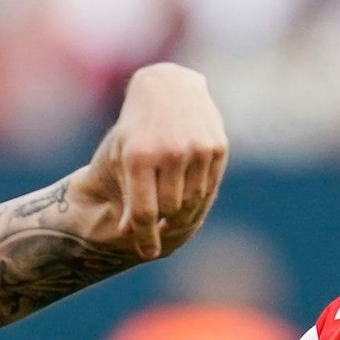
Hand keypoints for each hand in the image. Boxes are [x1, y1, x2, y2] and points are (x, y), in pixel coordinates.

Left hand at [84, 63, 227, 259]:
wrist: (167, 87)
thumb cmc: (137, 129)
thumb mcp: (122, 159)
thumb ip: (128, 197)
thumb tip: (130, 233)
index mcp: (139, 156)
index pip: (145, 213)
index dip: (146, 238)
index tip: (147, 253)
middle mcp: (169, 152)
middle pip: (169, 210)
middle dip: (163, 224)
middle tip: (160, 230)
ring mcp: (196, 149)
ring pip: (193, 202)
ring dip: (182, 213)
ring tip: (173, 216)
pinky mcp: (217, 146)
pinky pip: (209, 187)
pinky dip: (199, 198)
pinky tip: (189, 198)